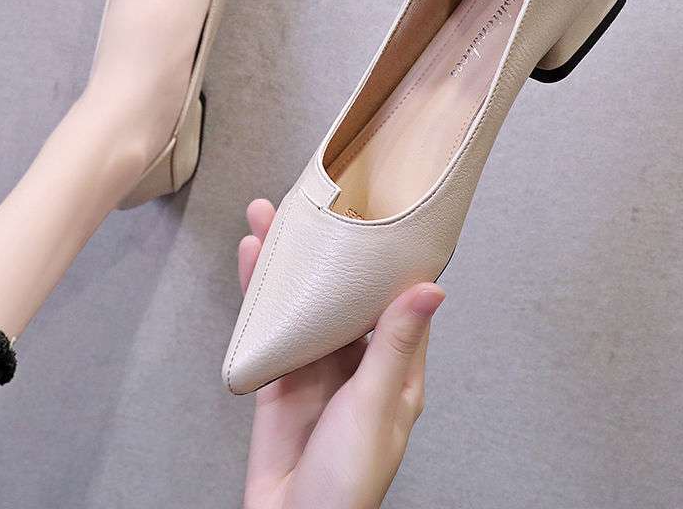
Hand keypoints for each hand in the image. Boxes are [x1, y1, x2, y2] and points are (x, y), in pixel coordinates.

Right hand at [238, 199, 445, 508]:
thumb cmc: (349, 479)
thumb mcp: (376, 405)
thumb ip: (394, 345)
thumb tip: (430, 290)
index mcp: (394, 364)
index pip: (395, 296)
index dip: (387, 253)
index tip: (379, 209)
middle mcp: (358, 357)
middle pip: (342, 289)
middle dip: (326, 247)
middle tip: (312, 202)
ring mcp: (318, 362)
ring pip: (304, 299)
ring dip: (288, 260)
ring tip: (270, 217)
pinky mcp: (282, 372)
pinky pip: (272, 323)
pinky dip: (261, 291)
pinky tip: (252, 259)